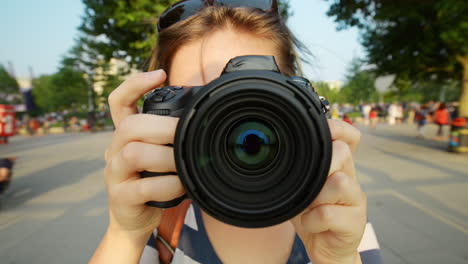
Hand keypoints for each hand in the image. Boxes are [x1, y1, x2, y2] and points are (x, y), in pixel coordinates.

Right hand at [104, 69, 183, 237]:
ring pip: (133, 153)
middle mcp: (114, 150)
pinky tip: (181, 187)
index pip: (118, 102)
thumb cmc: (154, 182)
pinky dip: (168, 186)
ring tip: (183, 165)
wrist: (135, 220)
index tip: (160, 74)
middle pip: (129, 125)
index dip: (135, 84)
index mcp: (125, 136)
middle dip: (162, 127)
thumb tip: (206, 120)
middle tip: (184, 135)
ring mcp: (114, 174)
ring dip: (166, 158)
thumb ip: (170, 138)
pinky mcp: (121, 197)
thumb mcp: (159, 155)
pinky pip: (143, 187)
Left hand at [290, 119, 365, 263]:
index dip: (340, 128)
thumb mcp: (302, 188)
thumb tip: (278, 148)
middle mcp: (350, 178)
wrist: (325, 248)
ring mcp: (356, 200)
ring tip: (309, 207)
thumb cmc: (311, 215)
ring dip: (316, 196)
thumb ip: (298, 170)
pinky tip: (311, 224)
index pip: (349, 137)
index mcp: (338, 166)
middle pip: (342, 153)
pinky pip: (328, 213)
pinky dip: (312, 220)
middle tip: (307, 185)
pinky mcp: (355, 222)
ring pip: (339, 181)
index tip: (324, 130)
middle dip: (320, 166)